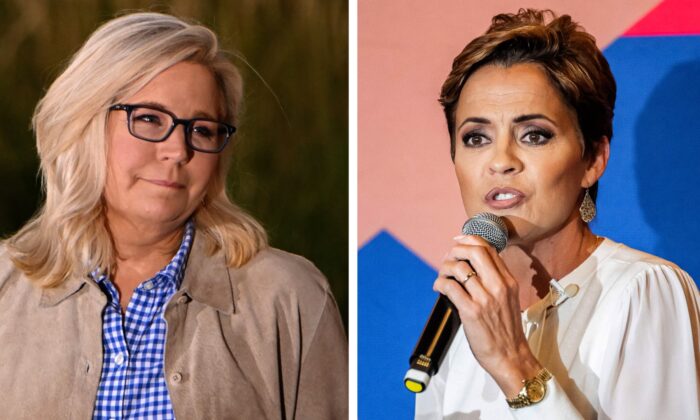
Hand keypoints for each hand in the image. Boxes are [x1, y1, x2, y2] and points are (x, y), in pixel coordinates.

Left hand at [433, 234, 541, 396]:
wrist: (510, 356)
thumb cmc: (505, 329)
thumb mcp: (508, 298)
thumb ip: (495, 279)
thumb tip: (472, 262)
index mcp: (508, 280)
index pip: (488, 248)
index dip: (468, 240)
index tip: (457, 242)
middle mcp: (498, 286)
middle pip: (474, 251)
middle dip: (455, 250)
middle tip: (447, 259)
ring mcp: (485, 298)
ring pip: (458, 268)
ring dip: (444, 269)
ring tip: (442, 276)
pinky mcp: (471, 312)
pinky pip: (450, 287)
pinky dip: (440, 283)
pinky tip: (439, 288)